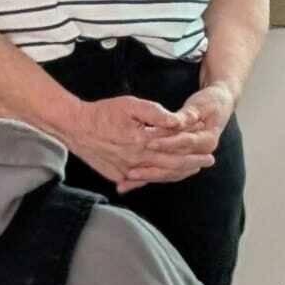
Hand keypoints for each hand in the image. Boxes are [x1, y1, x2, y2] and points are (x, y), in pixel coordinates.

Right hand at [62, 95, 205, 188]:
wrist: (75, 127)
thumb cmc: (102, 113)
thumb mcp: (130, 105)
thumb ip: (155, 113)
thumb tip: (177, 121)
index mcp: (143, 141)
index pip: (174, 142)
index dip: (191, 139)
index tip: (206, 139)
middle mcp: (137, 159)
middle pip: (172, 163)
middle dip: (193, 162)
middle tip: (209, 160)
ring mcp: (127, 170)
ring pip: (160, 174)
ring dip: (179, 172)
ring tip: (193, 169)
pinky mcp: (118, 175)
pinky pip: (144, 179)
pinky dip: (159, 177)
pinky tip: (167, 175)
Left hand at [121, 83, 236, 188]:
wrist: (219, 106)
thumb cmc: (209, 103)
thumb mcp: (199, 106)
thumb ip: (186, 115)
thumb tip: (175, 122)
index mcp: (207, 140)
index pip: (183, 143)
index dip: (166, 143)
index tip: (148, 143)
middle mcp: (201, 153)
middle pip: (174, 163)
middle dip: (153, 168)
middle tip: (132, 171)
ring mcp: (193, 159)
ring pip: (169, 172)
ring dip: (149, 175)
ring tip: (128, 178)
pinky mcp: (184, 160)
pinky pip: (166, 172)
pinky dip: (151, 175)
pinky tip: (133, 178)